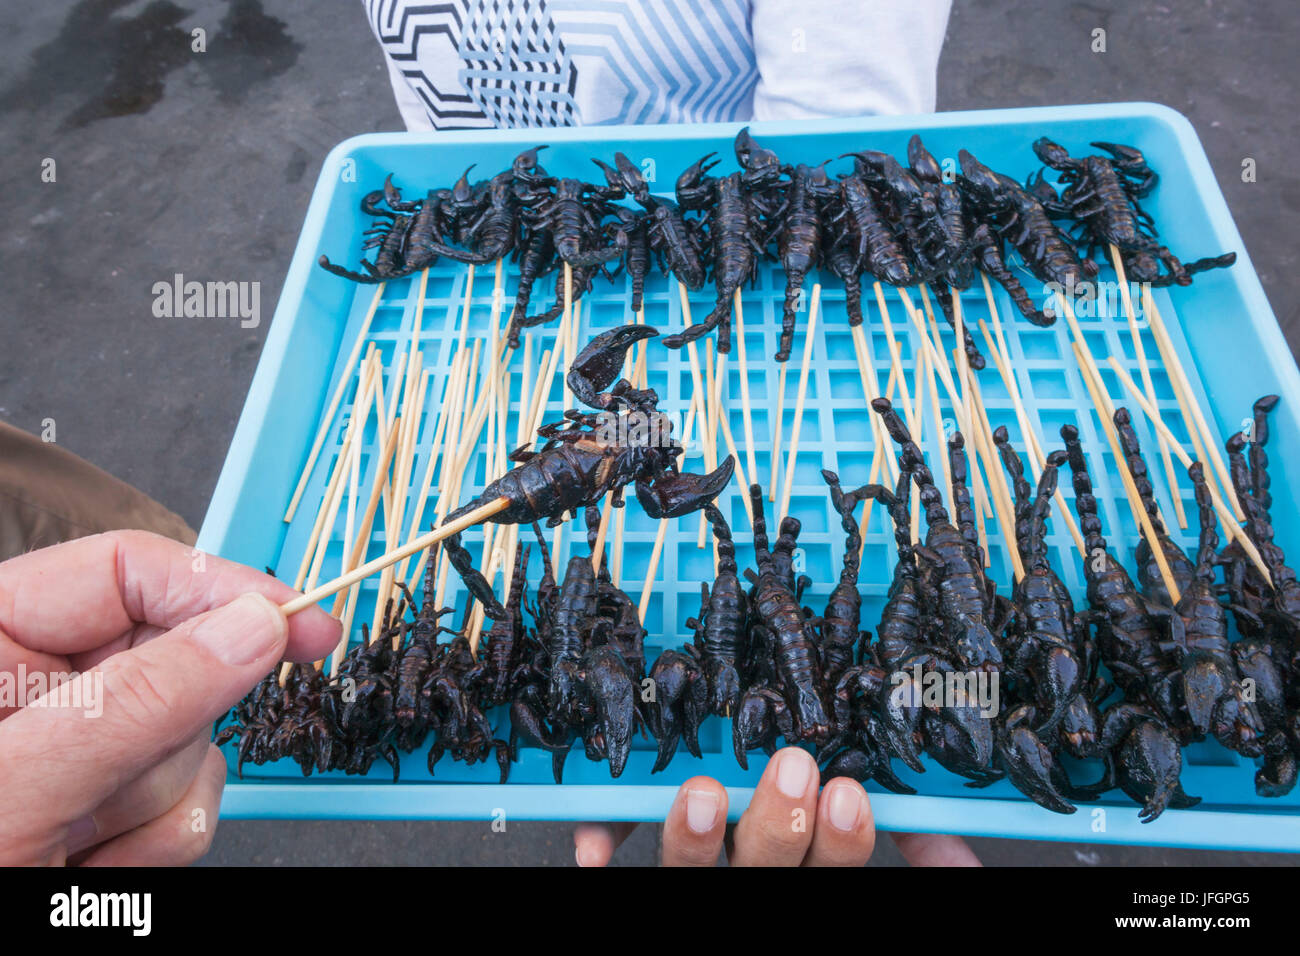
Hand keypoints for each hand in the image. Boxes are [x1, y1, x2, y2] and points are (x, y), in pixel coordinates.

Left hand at [0, 531, 340, 864]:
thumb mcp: (15, 793)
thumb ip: (136, 703)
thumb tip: (251, 630)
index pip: (128, 570)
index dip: (219, 587)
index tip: (298, 623)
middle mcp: (40, 685)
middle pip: (179, 661)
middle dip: (166, 738)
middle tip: (102, 796)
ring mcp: (81, 749)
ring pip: (194, 745)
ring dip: (150, 812)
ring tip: (71, 856)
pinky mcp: (111, 804)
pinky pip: (191, 805)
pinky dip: (152, 849)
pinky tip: (86, 872)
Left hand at [574, 746, 981, 865]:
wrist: (746, 879)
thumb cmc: (803, 858)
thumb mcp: (852, 848)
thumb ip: (918, 847)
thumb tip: (965, 858)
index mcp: (809, 885)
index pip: (830, 874)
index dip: (839, 845)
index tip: (848, 796)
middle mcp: (752, 890)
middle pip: (763, 876)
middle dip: (777, 827)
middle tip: (792, 770)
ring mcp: (694, 888)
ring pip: (685, 879)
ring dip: (692, 843)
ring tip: (703, 795)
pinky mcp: (653, 877)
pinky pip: (620, 861)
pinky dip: (602, 846)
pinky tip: (593, 852)